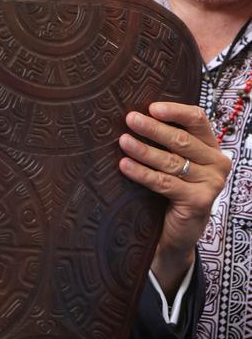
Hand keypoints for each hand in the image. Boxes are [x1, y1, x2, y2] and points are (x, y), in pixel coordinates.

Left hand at [119, 101, 228, 293]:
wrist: (179, 231)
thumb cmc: (173, 191)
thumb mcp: (175, 163)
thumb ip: (166, 142)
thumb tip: (135, 116)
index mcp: (211, 147)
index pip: (198, 120)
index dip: (175, 111)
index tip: (151, 107)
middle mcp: (216, 163)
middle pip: (182, 140)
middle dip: (152, 128)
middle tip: (129, 119)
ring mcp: (211, 183)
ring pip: (171, 161)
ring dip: (143, 150)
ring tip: (122, 141)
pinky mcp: (199, 201)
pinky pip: (164, 183)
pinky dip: (142, 173)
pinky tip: (125, 165)